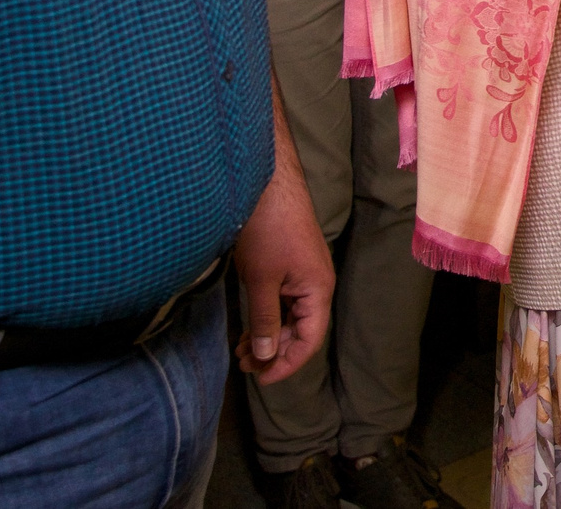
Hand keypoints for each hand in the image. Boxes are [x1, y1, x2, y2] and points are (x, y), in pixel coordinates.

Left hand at [231, 110, 332, 384]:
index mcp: (318, 290)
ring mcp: (304, 272)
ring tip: (243, 348)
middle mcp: (317, 284)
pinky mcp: (291, 263)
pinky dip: (267, 316)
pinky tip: (249, 324)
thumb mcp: (261, 281)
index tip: (260, 378)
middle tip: (243, 363)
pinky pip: (284, 300)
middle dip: (275, 352)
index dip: (287, 364)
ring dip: (270, 335)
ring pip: (291, 316)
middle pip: (302, 331)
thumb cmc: (266, 230)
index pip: (310, 341)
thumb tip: (267, 356)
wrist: (266, 182)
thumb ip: (265, 321)